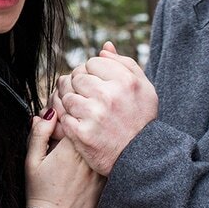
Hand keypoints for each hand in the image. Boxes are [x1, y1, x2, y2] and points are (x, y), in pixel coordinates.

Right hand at [25, 109, 104, 207]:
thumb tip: (46, 114)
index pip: (74, 121)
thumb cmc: (40, 192)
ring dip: (87, 147)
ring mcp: (99, 170)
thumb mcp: (32, 161)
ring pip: (97, 147)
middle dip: (77, 133)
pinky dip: (95, 161)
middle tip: (63, 144)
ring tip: (70, 160)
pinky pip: (103, 163)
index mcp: (70, 149)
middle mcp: (88, 158)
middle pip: (88, 133)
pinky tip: (80, 172)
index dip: (65, 121)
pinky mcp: (104, 182)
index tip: (57, 132)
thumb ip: (39, 134)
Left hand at [57, 42, 156, 175]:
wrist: (141, 159)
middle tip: (89, 97)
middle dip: (80, 85)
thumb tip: (104, 48)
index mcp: (125, 81)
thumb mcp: (144, 88)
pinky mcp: (81, 133)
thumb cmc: (142, 120)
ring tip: (84, 110)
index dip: (93, 72)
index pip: (93, 62)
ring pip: (66, 95)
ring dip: (72, 102)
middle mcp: (108, 95)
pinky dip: (69, 119)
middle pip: (77, 77)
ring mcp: (93, 115)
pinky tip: (80, 123)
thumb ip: (125, 64)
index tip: (99, 84)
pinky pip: (63, 116)